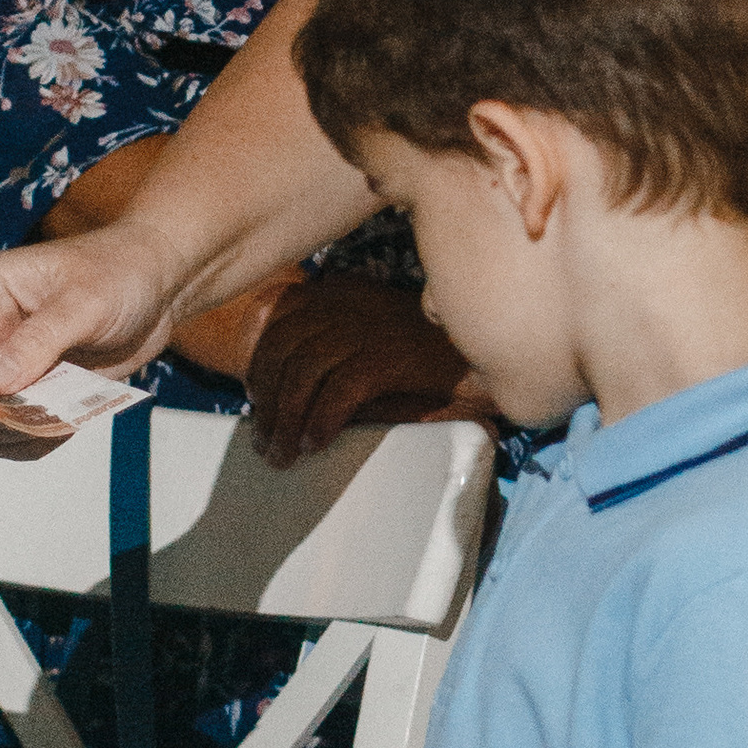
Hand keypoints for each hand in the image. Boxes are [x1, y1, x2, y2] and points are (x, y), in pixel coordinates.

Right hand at [0, 223, 188, 457]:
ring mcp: (14, 364)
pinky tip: (61, 428)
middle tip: (30, 415)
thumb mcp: (82, 302)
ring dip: (12, 432)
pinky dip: (35, 439)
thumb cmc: (119, 271)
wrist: (159, 283)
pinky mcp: (41, 389)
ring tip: (52, 421)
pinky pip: (20, 430)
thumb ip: (38, 341)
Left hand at [243, 272, 481, 466]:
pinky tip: (315, 444)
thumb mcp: (378, 338)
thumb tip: (292, 393)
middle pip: (282, 348)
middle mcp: (351, 303)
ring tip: (283, 454)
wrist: (491, 355)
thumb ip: (339, 350)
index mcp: (343, 292)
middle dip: (266, 400)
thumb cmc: (436, 357)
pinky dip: (321, 418)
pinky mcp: (392, 355)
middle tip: (264, 442)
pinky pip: (340, 389)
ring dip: (286, 419)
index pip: (279, 320)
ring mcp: (372, 326)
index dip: (258, 364)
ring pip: (304, 371)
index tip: (255, 401)